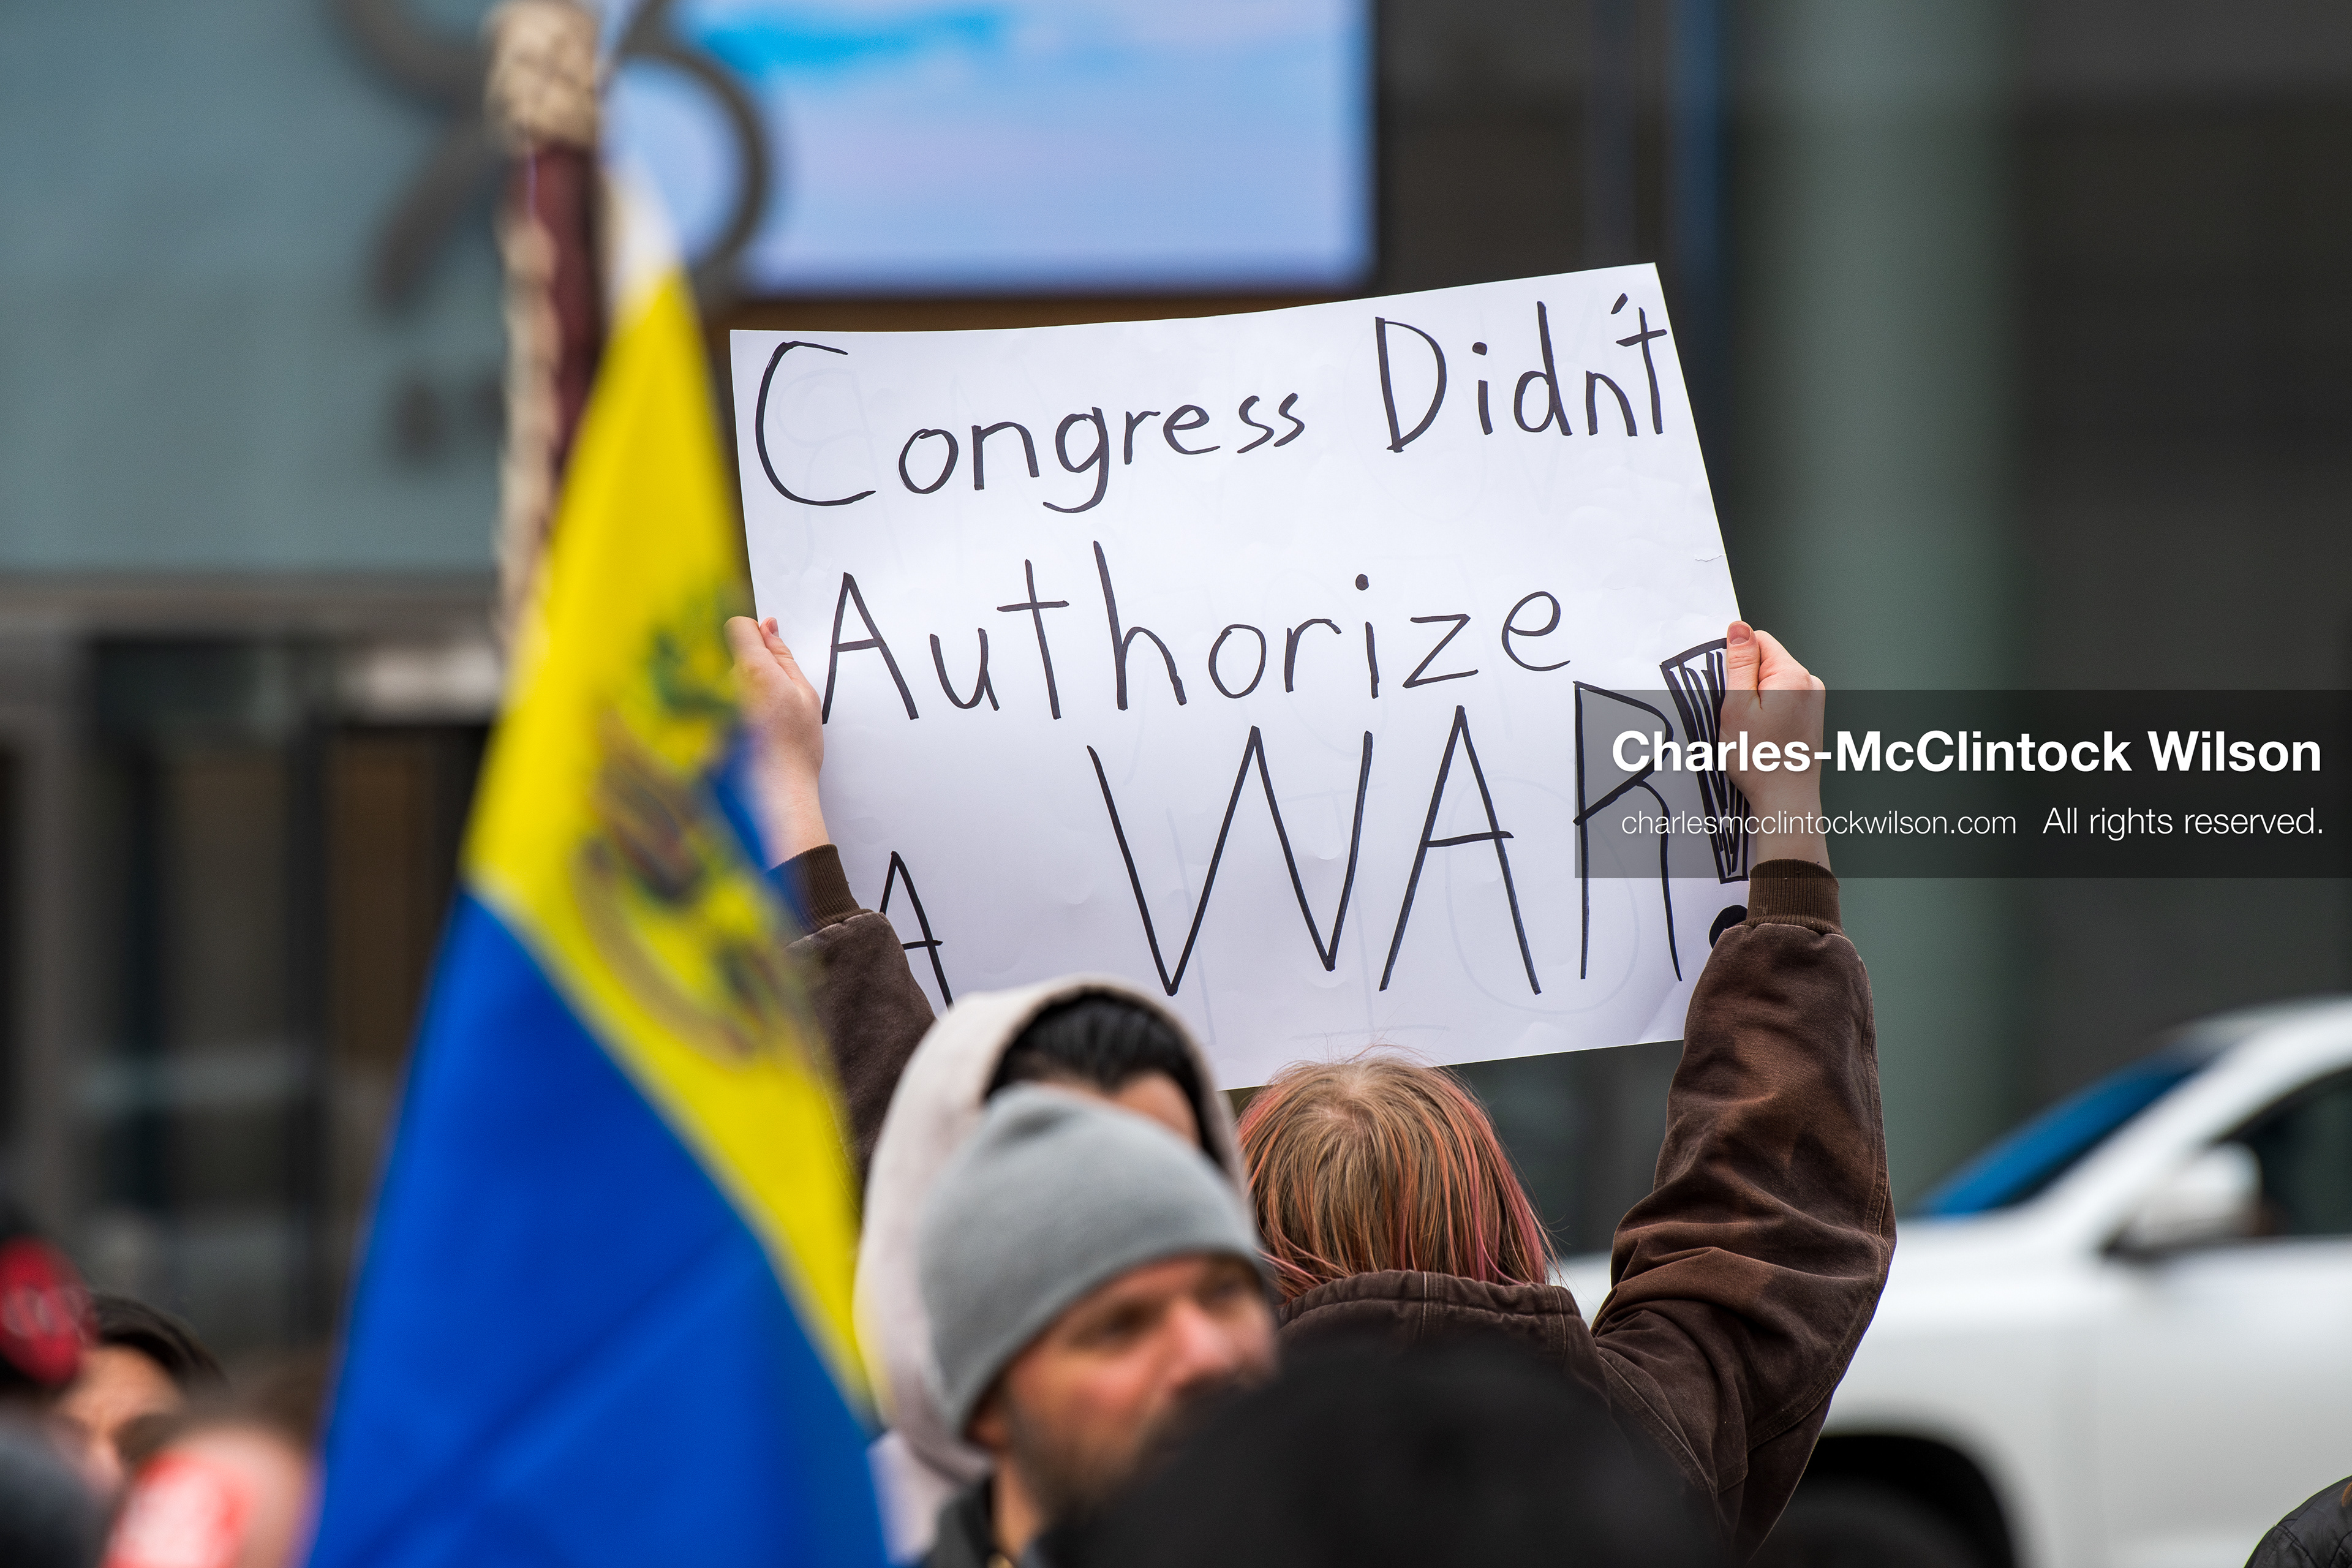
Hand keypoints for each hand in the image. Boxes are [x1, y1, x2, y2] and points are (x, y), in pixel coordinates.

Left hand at [726, 615, 828, 865]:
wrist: (777, 796)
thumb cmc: (797, 749)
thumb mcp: (805, 695)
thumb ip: (783, 656)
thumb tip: (768, 628)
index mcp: (753, 671)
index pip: (737, 626)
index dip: (753, 633)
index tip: (763, 647)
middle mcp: (723, 685)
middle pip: (729, 657)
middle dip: (748, 668)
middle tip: (771, 699)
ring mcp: (707, 705)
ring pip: (719, 683)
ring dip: (737, 693)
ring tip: (759, 724)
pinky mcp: (697, 726)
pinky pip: (709, 707)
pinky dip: (725, 716)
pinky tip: (745, 738)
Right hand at [1719, 620, 1829, 869]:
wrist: (1787, 800)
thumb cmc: (1760, 761)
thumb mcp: (1737, 706)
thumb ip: (1739, 663)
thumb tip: (1738, 628)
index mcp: (1792, 676)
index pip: (1758, 640)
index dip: (1736, 660)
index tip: (1729, 688)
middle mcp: (1809, 683)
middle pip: (1766, 661)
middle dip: (1745, 682)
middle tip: (1738, 715)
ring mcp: (1814, 700)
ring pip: (1772, 682)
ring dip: (1755, 699)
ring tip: (1751, 729)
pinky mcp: (1811, 715)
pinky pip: (1782, 699)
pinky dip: (1767, 711)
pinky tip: (1762, 735)